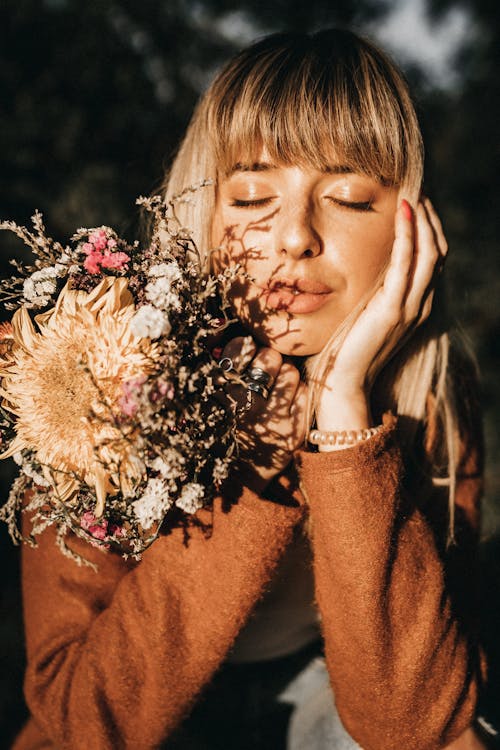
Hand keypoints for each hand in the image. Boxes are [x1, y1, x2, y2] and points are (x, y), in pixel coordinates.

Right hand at [218, 337, 307, 490]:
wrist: (235, 478)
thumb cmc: (222, 430)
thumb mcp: (209, 399)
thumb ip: (222, 370)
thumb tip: (242, 341)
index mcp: (220, 392)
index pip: (239, 349)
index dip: (246, 349)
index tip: (246, 357)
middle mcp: (244, 404)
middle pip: (269, 356)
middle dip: (269, 360)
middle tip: (265, 372)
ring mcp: (271, 419)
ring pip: (290, 372)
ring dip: (285, 376)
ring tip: (277, 389)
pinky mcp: (293, 432)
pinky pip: (305, 393)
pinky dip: (298, 395)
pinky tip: (287, 405)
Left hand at [316, 197, 447, 435]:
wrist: (345, 382)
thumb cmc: (350, 349)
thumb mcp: (368, 312)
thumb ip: (377, 291)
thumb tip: (370, 265)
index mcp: (417, 305)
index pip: (433, 259)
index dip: (429, 229)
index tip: (417, 203)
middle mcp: (421, 305)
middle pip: (437, 251)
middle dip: (430, 218)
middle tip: (418, 189)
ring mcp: (410, 308)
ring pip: (429, 253)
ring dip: (423, 220)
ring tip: (414, 193)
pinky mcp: (393, 310)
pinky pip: (405, 264)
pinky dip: (407, 235)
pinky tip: (403, 212)